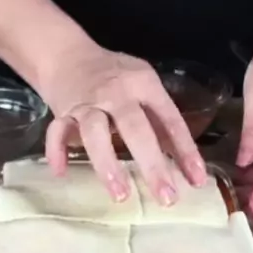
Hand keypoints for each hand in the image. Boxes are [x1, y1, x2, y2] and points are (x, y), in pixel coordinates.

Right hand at [42, 41, 205, 204]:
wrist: (68, 55)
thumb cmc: (115, 78)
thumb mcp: (144, 87)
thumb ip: (160, 121)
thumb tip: (185, 164)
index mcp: (143, 84)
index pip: (169, 118)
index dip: (185, 150)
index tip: (196, 180)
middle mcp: (115, 92)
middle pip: (135, 128)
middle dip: (152, 164)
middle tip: (166, 197)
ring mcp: (87, 102)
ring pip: (94, 132)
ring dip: (107, 163)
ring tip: (120, 195)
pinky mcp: (62, 111)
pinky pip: (57, 132)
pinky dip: (56, 151)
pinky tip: (61, 173)